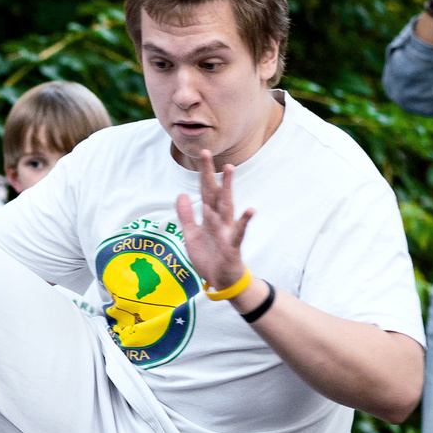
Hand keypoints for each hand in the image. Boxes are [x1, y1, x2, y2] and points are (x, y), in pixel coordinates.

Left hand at [173, 161, 256, 295]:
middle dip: (210, 173)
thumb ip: (186, 215)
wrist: (221, 280)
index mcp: (209, 216)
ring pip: (227, 206)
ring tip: (229, 169)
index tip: (201, 153)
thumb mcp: (191, 235)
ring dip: (227, 187)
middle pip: (214, 192)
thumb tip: (181, 194)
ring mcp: (227, 230)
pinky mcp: (232, 245)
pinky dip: (244, 221)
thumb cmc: (209, 256)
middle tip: (206, 153)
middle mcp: (219, 219)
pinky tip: (250, 209)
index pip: (205, 190)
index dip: (202, 173)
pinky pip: (239, 231)